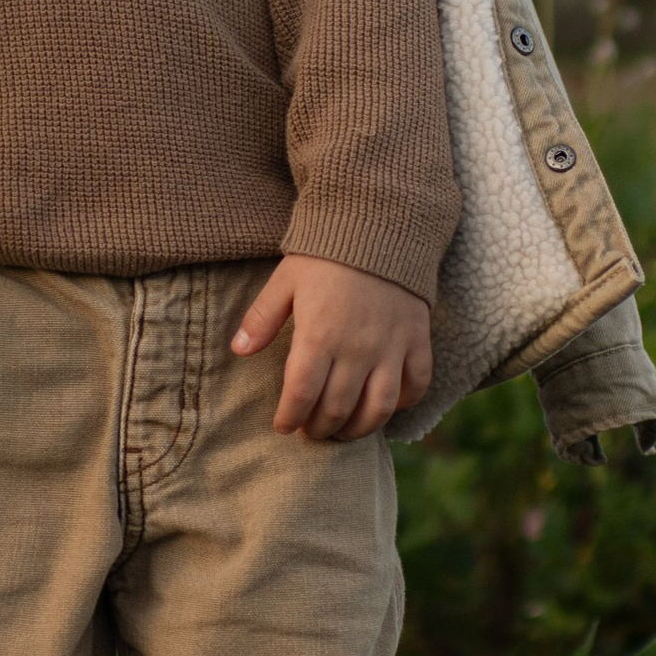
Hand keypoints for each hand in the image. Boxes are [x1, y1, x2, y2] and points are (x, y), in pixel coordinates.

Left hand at [232, 257, 432, 440]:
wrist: (380, 225)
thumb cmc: (326, 255)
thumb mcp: (285, 281)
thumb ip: (261, 318)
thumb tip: (238, 350)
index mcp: (319, 335)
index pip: (301, 396)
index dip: (289, 419)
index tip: (283, 426)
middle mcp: (357, 348)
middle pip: (337, 409)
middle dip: (319, 429)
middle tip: (310, 431)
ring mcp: (391, 347)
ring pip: (379, 408)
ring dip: (359, 429)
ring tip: (343, 431)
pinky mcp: (418, 339)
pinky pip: (417, 384)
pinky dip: (403, 403)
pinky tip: (385, 405)